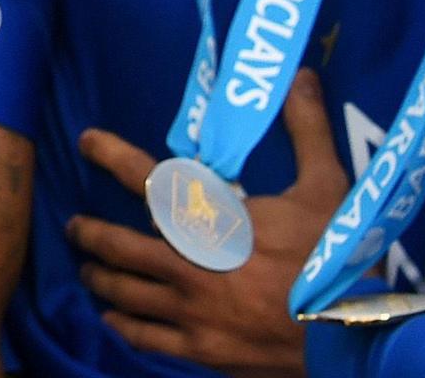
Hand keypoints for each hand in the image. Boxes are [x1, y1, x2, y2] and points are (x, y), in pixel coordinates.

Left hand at [64, 71, 343, 376]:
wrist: (350, 335)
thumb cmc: (338, 258)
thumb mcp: (329, 186)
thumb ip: (308, 130)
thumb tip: (300, 76)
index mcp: (212, 218)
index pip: (149, 177)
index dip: (112, 155)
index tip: (86, 141)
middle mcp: (189, 262)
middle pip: (120, 244)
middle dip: (90, 233)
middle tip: (73, 226)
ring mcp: (191, 309)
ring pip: (125, 291)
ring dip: (101, 276)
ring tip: (88, 269)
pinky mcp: (200, 348)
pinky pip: (146, 337)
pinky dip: (122, 326)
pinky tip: (111, 320)